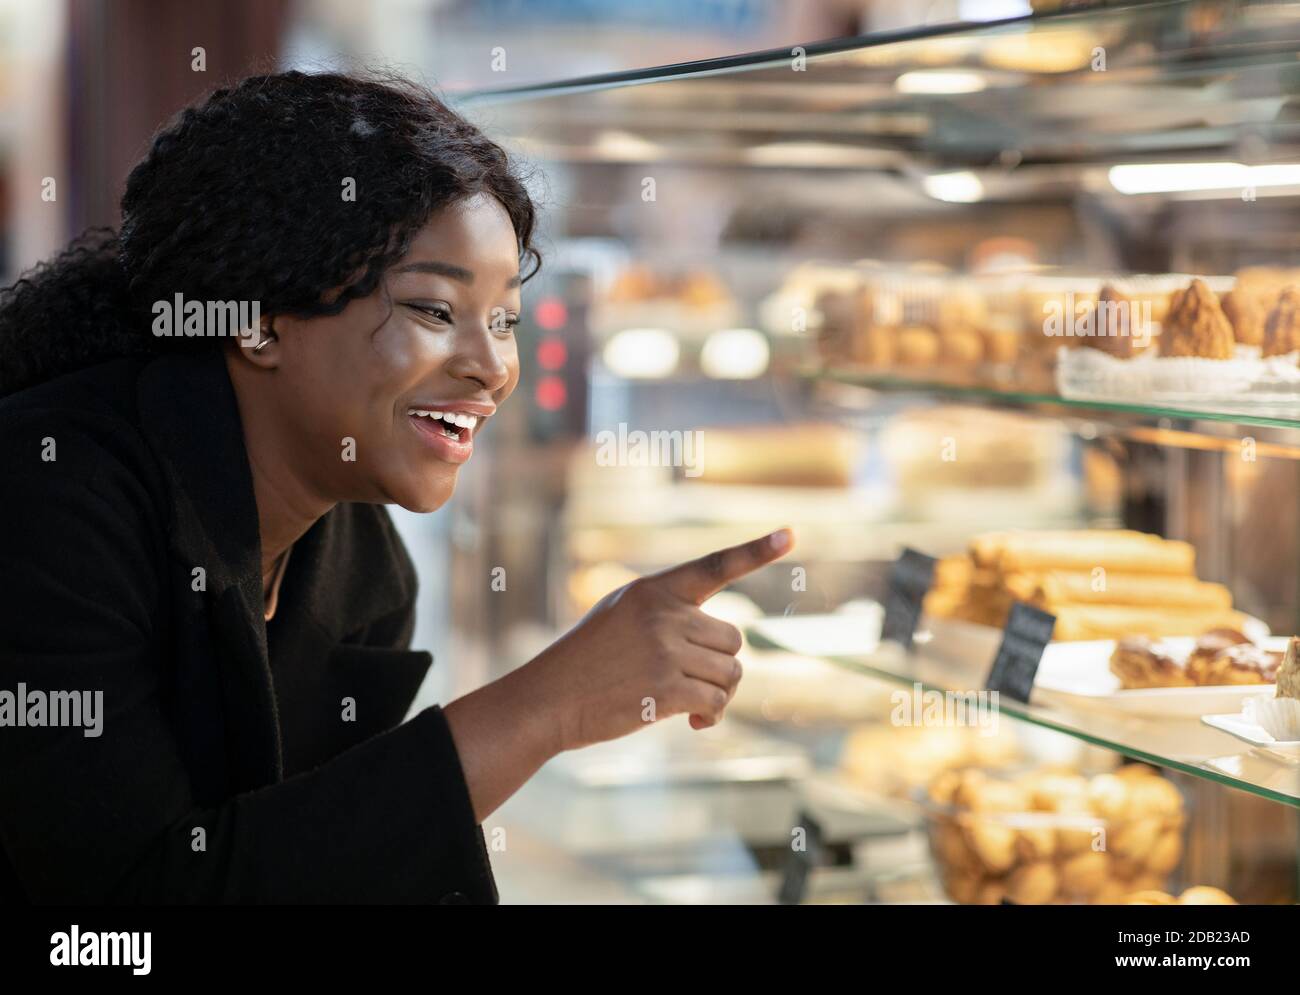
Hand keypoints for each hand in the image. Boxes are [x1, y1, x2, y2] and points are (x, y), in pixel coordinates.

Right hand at [530, 528, 793, 751]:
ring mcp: (665, 650)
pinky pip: (716, 701)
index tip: (791, 534)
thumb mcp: (620, 615)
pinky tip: (692, 722)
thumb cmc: (586, 660)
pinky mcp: (667, 688)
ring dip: (718, 694)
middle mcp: (664, 614)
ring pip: (731, 673)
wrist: (548, 699)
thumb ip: (667, 613)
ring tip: (691, 702)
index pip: (715, 566)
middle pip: (734, 639)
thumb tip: (728, 645)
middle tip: (697, 681)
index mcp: (654, 590)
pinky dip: (710, 715)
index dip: (756, 551)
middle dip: (721, 664)